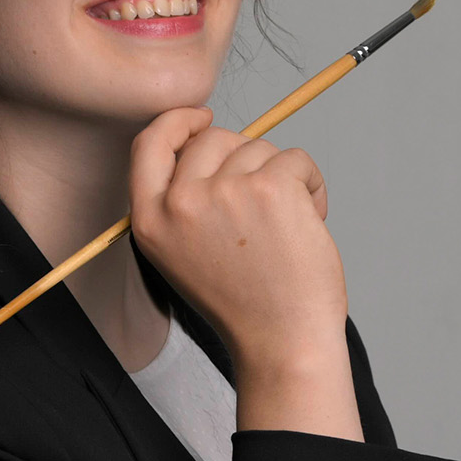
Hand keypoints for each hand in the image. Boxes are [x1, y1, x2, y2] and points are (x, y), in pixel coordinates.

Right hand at [128, 105, 349, 375]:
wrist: (281, 342)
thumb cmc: (242, 303)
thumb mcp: (182, 254)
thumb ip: (181, 202)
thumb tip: (209, 141)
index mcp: (150, 220)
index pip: (149, 144)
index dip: (177, 123)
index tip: (202, 119)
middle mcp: (180, 202)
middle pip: (212, 140)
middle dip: (245, 159)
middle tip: (264, 204)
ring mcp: (225, 191)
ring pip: (259, 148)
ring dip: (282, 178)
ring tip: (286, 227)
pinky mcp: (271, 187)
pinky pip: (296, 159)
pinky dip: (311, 185)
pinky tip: (308, 222)